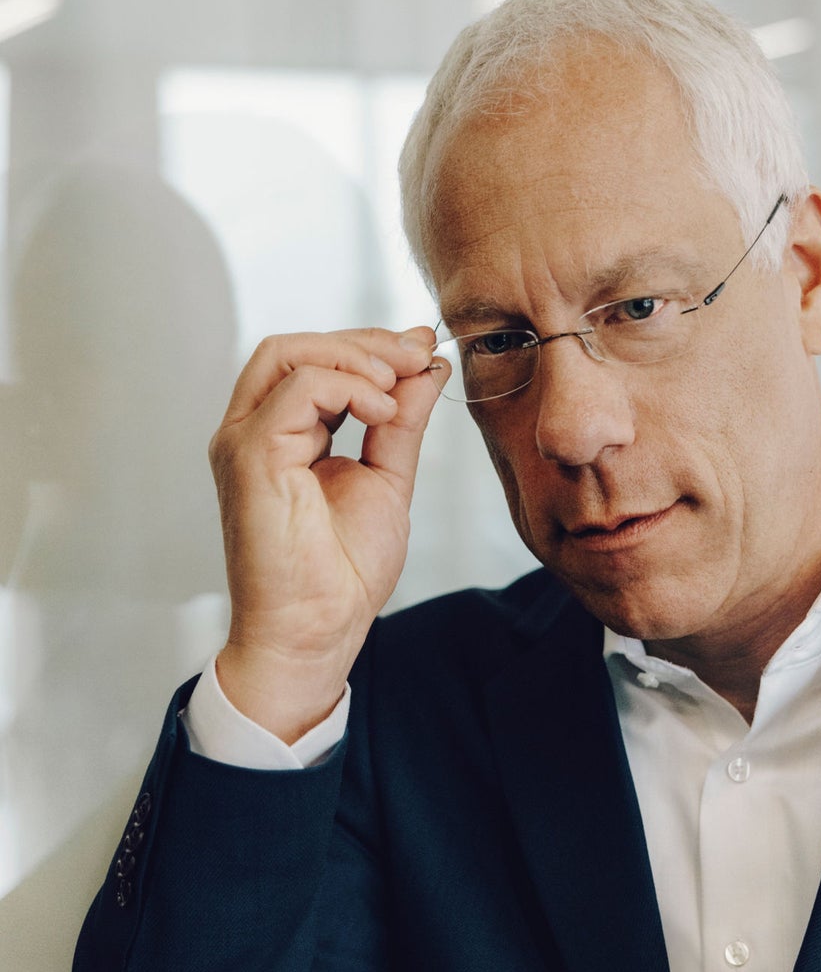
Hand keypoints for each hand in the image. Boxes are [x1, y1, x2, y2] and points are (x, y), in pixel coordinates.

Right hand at [208, 326, 444, 740]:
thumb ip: (401, 419)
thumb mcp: (387, 476)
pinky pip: (296, 390)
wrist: (320, 629)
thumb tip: (424, 364)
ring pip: (288, 355)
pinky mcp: (249, 455)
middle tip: (417, 353)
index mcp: (282, 435)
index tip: (422, 350)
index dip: (369, 347)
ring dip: (356, 358)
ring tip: (400, 386)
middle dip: (364, 342)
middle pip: (294, 347)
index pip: (312, 362)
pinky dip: (347, 386)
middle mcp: (253, 432)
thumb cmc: (342, 572)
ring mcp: (244, 441)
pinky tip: (383, 412)